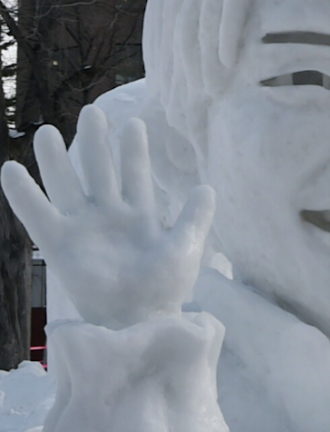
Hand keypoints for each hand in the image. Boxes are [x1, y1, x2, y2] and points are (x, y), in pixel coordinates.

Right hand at [1, 105, 214, 328]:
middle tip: (93, 112)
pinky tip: (10, 168)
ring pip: (67, 186)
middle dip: (97, 143)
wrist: (138, 320)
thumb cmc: (164, 288)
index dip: (134, 150)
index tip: (135, 123)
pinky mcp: (59, 245)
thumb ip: (194, 218)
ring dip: (57, 160)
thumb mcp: (185, 248)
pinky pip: (36, 214)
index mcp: (141, 216)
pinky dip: (23, 193)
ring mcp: (83, 228)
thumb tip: (207, 187)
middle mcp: (109, 217)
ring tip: (48, 132)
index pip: (136, 175)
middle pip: (99, 171)